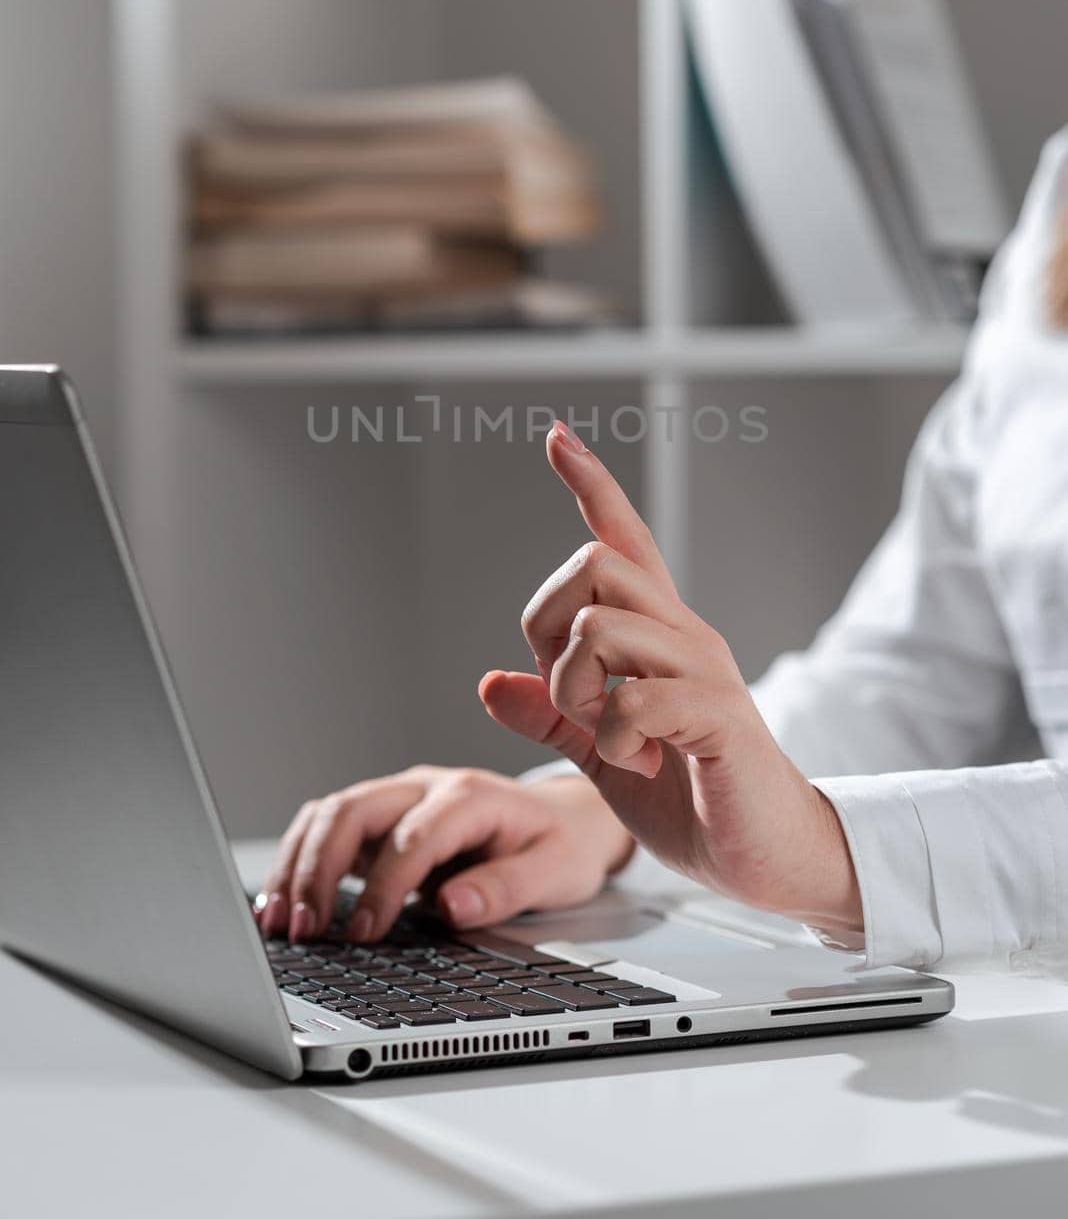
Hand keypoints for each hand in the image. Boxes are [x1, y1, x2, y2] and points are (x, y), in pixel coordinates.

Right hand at [257, 763, 633, 942]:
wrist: (564, 820)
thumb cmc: (560, 846)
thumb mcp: (554, 871)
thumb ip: (504, 889)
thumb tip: (450, 907)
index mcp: (470, 797)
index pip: (412, 837)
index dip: (383, 887)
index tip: (364, 935)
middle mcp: (426, 788)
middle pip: (353, 810)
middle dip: (319, 869)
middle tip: (303, 929)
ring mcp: (399, 800)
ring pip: (329, 815)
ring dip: (298, 865)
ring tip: (279, 922)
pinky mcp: (381, 821)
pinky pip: (327, 829)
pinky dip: (299, 862)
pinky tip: (283, 905)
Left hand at [479, 422, 861, 937]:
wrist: (769, 858)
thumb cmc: (692, 801)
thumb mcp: (602, 756)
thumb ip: (551, 718)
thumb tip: (488, 683)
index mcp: (658, 636)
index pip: (624, 537)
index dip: (591, 483)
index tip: (558, 435)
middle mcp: (685, 635)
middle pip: (593, 563)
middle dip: (548, 629)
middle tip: (576, 701)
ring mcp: (705, 670)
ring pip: (600, 624)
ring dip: (579, 692)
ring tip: (613, 745)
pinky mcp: (720, 714)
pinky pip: (633, 699)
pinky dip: (615, 741)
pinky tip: (642, 767)